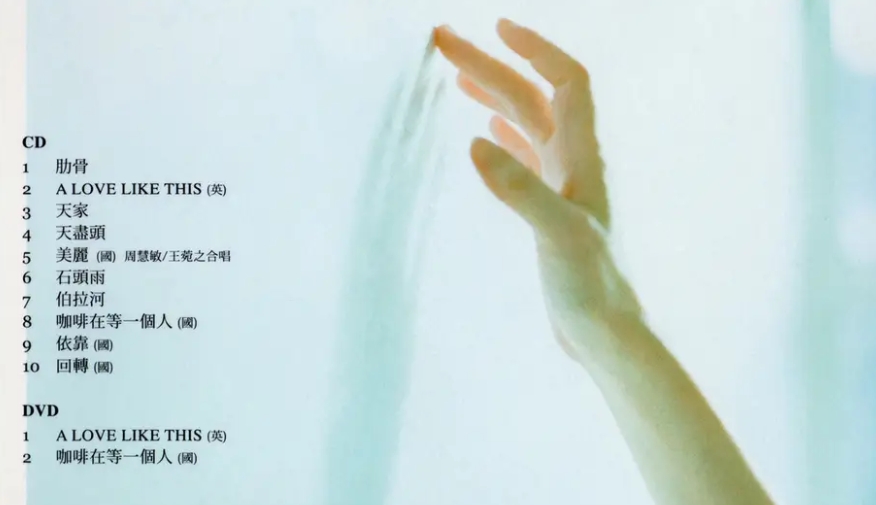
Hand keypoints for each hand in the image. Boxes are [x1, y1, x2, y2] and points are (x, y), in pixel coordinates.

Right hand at [433, 20, 642, 363]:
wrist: (606, 332)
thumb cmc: (593, 287)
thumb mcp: (557, 235)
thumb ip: (518, 189)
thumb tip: (474, 141)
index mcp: (583, 157)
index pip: (567, 81)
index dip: (536, 48)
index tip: (496, 27)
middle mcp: (574, 162)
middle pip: (532, 95)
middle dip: (490, 64)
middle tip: (442, 42)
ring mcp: (561, 185)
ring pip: (525, 122)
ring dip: (492, 93)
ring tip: (456, 75)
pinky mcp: (549, 209)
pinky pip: (524, 155)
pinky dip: (503, 133)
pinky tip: (487, 131)